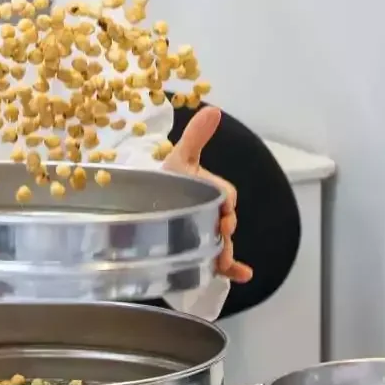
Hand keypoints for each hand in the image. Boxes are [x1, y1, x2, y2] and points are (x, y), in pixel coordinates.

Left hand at [162, 107, 252, 283]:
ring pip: (224, 244)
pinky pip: (221, 264)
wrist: (140, 205)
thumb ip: (196, 137)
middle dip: (225, 228)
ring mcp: (206, 233)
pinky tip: (244, 274)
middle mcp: (209, 212)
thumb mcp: (180, 159)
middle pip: (226, 221)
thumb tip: (214, 109)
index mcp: (207, 190)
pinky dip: (234, 270)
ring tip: (222, 260)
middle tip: (220, 231)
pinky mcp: (201, 253)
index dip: (226, 199)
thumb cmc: (164, 180)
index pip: (225, 195)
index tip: (224, 206)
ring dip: (227, 252)